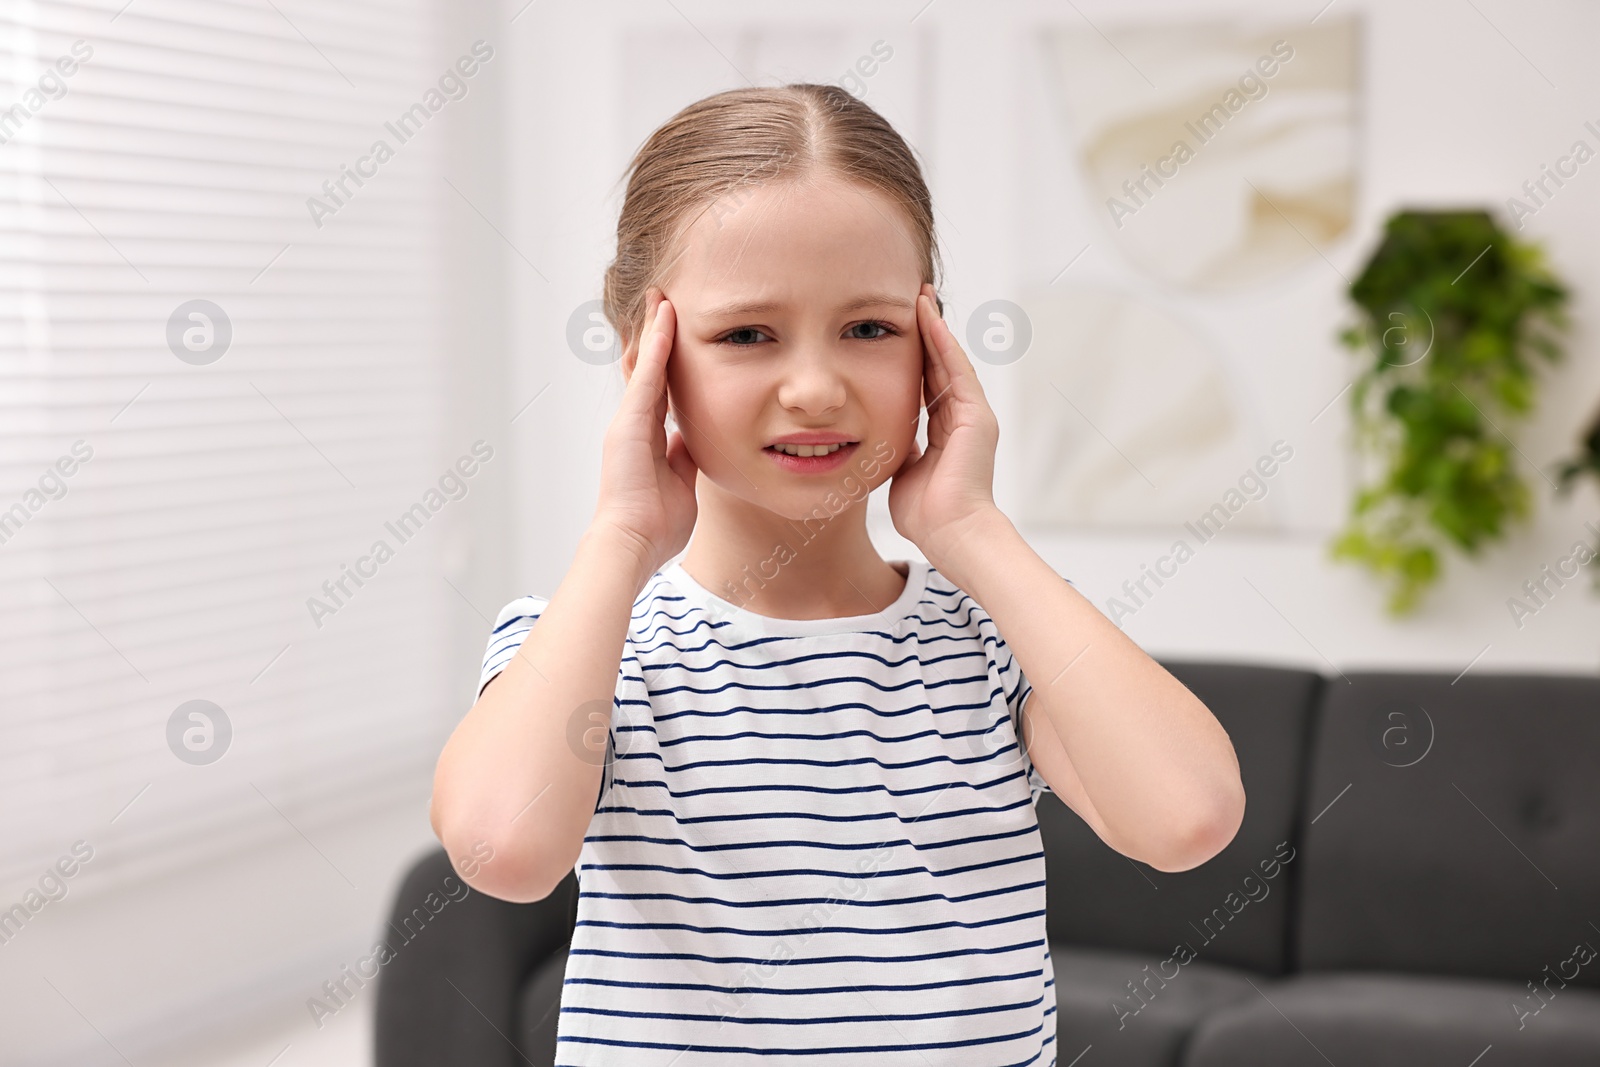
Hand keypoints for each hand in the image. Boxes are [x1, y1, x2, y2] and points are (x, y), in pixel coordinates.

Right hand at [590, 287, 698, 580]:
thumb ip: (685, 461)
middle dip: (656, 338)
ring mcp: (629, 421)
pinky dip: (657, 344)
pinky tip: (666, 317)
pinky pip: (648, 374)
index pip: (661, 394)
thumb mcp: (681, 484)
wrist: (632, 543)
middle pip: (648, 371)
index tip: (675, 341)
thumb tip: (695, 444)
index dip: (668, 366)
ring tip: (662, 297)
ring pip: (645, 365)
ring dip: (655, 330)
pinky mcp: (629, 421)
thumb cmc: (656, 527)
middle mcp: (634, 426)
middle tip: (662, 303)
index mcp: (648, 442)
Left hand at [887, 283, 1003, 568]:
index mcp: (944, 433)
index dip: (912, 357)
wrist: (952, 533)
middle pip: (939, 366)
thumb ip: (898, 451)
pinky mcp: (976, 415)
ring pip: (949, 361)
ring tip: (920, 297)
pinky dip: (942, 342)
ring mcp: (972, 415)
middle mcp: (961, 419)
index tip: (895, 331)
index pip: (924, 385)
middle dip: (925, 333)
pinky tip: (929, 318)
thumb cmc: (926, 515)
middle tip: (912, 299)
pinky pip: (956, 369)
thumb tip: (878, 439)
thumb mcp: (903, 472)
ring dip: (934, 328)